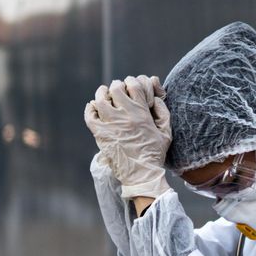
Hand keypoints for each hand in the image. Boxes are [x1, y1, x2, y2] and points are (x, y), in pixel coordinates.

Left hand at [83, 75, 171, 199]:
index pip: (134, 84)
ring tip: (104, 96)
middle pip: (116, 87)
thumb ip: (163, 112)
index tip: (132, 87)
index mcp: (141, 113)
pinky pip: (90, 116)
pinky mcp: (100, 134)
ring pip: (100, 99)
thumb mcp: (166, 132)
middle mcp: (125, 115)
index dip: (133, 81)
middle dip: (118, 86)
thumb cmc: (155, 154)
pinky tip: (94, 109)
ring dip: (102, 94)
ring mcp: (110, 124)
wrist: (142, 174)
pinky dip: (90, 109)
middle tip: (118, 91)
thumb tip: (155, 98)